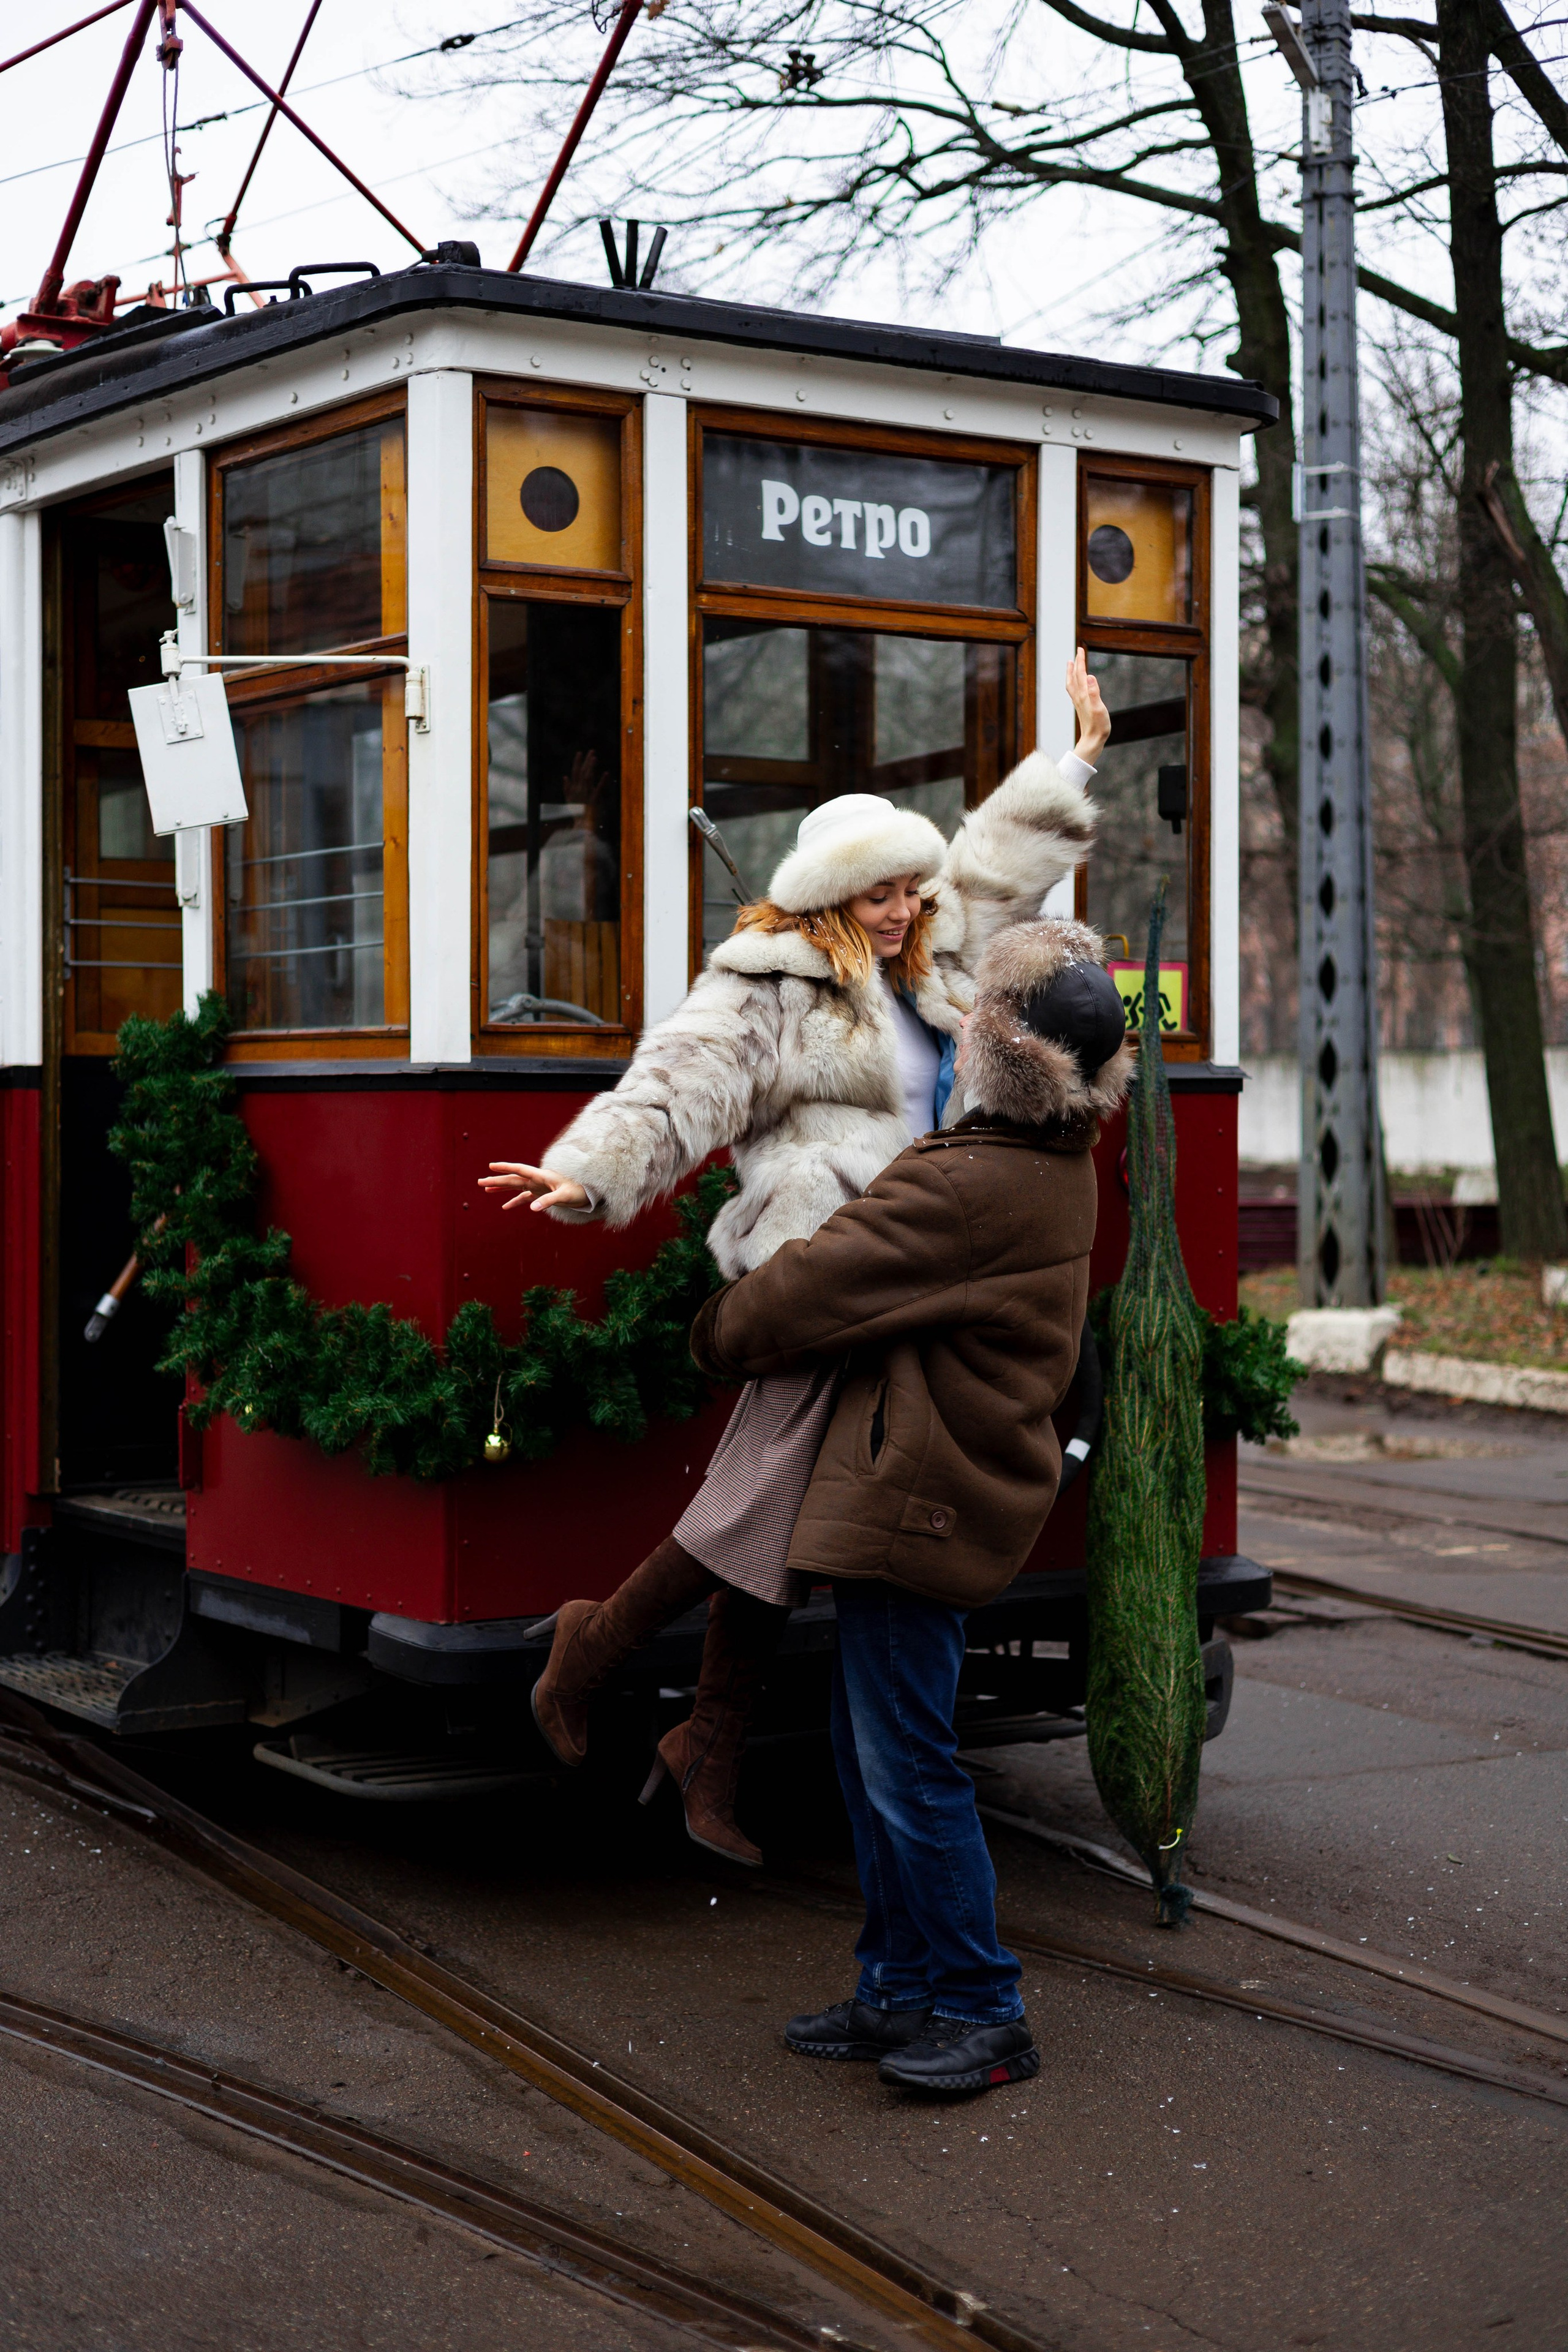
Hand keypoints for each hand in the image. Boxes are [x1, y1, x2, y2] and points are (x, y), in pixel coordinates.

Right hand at [479, 1162, 589, 1213]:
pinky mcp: (541, 1195)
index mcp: (541, 1176)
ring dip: (501, 1188)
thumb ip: (548, 1201)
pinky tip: (504, 1207)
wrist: (588, 1193)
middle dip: (496, 1180)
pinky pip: (524, 1198)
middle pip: (513, 1179)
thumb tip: (532, 1208)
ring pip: (515, 1187)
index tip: (491, 1166)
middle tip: (480, 1181)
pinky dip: (514, 1202)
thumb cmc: (577, 1191)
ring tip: (486, 1188)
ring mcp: (537, 1187)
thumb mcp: (564, 1196)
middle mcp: (537, 1180)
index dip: (505, 1167)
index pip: (519, 1170)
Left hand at [1066, 647, 1109, 763]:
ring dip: (1072, 672)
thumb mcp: (1099, 708)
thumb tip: (1089, 676)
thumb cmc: (1098, 726)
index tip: (1080, 649)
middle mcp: (1079, 697)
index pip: (1081, 673)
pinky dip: (1074, 682)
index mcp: (1084, 695)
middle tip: (1077, 652)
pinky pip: (1074, 691)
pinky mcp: (1081, 707)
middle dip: (1076, 663)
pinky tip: (1076, 684)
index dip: (1081, 661)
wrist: (1092, 740)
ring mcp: (1079, 702)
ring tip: (1071, 664)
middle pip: (1075, 677)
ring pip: (1072, 684)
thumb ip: (1094, 692)